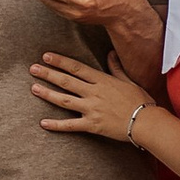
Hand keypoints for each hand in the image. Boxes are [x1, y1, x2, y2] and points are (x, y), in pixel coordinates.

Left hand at [31, 49, 147, 141]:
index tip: (46, 56)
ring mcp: (92, 109)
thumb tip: (110, 53)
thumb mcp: (128, 80)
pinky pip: (71, 125)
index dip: (60, 62)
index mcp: (102, 80)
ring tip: (33, 88)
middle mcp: (94, 92)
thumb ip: (116, 67)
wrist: (147, 122)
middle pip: (66, 81)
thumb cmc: (140, 101)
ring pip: (64, 100)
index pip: (76, 68)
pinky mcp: (92, 125)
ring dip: (47, 94)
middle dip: (48, 74)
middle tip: (33, 69)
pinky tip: (43, 123)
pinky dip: (56, 125)